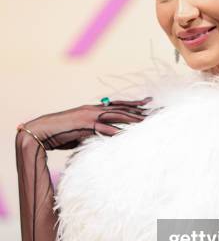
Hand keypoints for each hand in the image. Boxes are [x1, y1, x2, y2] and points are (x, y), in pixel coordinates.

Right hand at [16, 96, 153, 150]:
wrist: (41, 131)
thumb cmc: (59, 134)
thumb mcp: (80, 133)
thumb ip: (93, 133)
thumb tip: (101, 139)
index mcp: (93, 109)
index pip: (117, 105)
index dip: (132, 104)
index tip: (147, 102)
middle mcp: (93, 109)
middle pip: (121, 108)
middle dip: (138, 109)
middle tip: (155, 108)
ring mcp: (89, 115)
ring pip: (116, 116)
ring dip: (132, 118)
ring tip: (147, 121)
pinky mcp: (85, 124)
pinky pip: (104, 129)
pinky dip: (116, 132)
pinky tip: (127, 135)